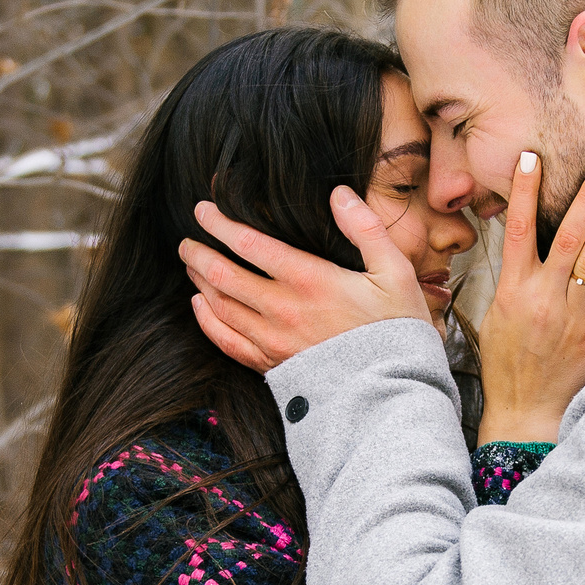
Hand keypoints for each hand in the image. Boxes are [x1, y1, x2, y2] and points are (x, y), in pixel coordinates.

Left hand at [183, 191, 430, 371]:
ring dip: (200, 281)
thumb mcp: (395, 271)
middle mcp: (283, 309)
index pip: (249, 243)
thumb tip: (339, 194)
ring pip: (220, 305)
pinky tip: (200, 305)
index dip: (219, 224)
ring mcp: (274, 341)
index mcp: (310, 279)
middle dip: (199, 253)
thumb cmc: (397, 328)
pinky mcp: (273, 365)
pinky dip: (206, 320)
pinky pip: (226, 342)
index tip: (203, 210)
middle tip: (188, 239)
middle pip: (224, 274)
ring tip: (192, 265)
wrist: (394, 391)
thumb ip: (366, 229)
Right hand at [475, 152, 584, 443]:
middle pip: (567, 236)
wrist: (526, 411)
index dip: (525, 191)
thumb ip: (510, 281)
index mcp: (511, 291)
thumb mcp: (494, 319)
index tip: (532, 159)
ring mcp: (570, 314)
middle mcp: (541, 297)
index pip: (518, 230)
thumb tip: (517, 245)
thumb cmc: (507, 366)